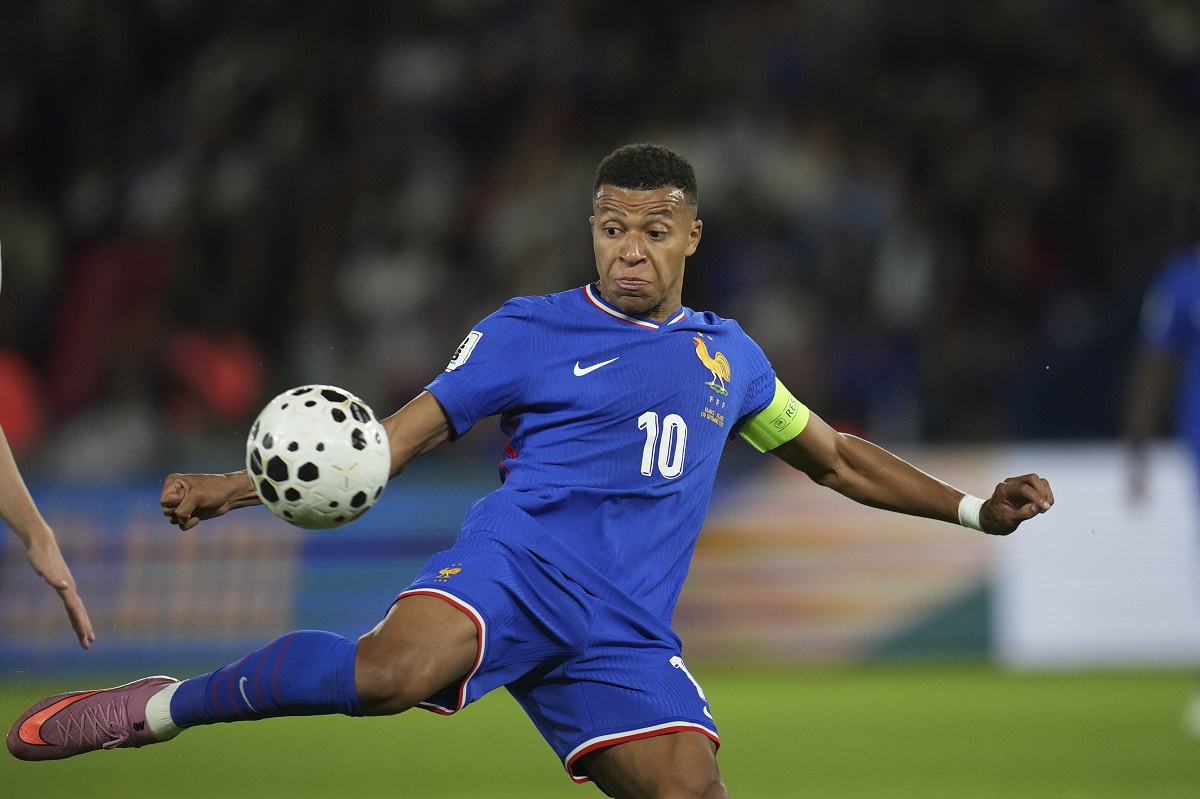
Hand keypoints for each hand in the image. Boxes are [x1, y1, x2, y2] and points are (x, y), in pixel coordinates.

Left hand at [26, 534, 94, 648]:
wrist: (42, 543)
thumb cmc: (40, 556)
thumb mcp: (43, 568)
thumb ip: (53, 578)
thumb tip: (65, 587)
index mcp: (67, 588)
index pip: (76, 610)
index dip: (81, 624)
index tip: (85, 637)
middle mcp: (70, 589)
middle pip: (80, 613)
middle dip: (84, 630)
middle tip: (88, 645)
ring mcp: (68, 588)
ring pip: (78, 610)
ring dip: (82, 624)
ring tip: (85, 637)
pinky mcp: (64, 586)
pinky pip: (72, 605)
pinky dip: (75, 615)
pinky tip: (75, 618)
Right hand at [160, 472, 253, 529]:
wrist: (229, 495)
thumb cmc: (214, 490)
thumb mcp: (196, 497)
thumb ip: (182, 509)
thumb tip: (177, 520)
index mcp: (173, 482)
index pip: (164, 501)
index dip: (177, 502)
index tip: (191, 494)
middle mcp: (174, 492)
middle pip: (166, 511)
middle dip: (181, 511)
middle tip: (195, 503)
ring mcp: (180, 503)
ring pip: (172, 519)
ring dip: (185, 518)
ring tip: (197, 509)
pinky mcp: (187, 513)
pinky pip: (181, 524)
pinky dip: (189, 523)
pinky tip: (198, 517)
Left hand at [980, 473, 1053, 535]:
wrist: (991, 518)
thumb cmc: (997, 519)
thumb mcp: (1009, 520)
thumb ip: (1024, 513)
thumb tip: (1039, 506)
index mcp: (1003, 490)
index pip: (1022, 488)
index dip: (1036, 497)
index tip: (1045, 507)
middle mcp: (1011, 484)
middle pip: (1032, 479)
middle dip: (1042, 492)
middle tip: (1045, 507)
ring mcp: (1018, 484)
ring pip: (1038, 481)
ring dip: (1045, 493)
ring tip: (1043, 508)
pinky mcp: (1026, 487)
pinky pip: (1039, 486)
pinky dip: (1045, 494)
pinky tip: (1041, 506)